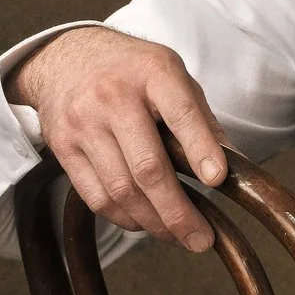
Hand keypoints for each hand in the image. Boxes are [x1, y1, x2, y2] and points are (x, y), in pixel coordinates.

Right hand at [12, 26, 227, 250]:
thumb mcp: (172, 74)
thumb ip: (200, 118)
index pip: (181, 112)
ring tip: (178, 236)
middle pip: (147, 167)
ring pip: (121, 190)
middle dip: (178, 211)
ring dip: (153, 223)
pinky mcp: (63, 147)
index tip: (217, 180)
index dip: (201, 149)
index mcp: (153, 72)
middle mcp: (114, 96)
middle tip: (200, 239)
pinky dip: (125, 218)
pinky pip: (97, 197)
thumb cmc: (130, 70)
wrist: (65, 56)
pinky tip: (144, 222)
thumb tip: (231, 165)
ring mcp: (83, 123)